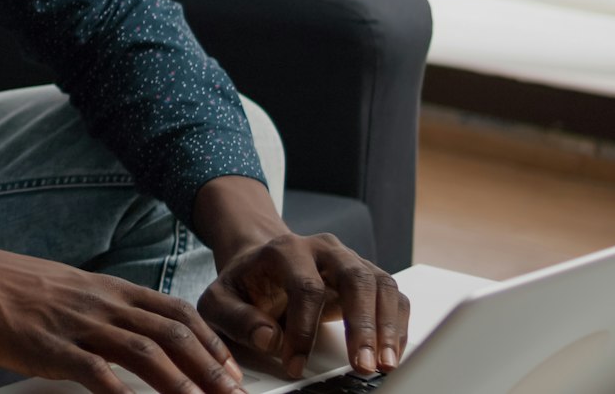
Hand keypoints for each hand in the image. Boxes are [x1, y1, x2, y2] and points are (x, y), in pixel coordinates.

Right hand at [0, 228, 248, 393]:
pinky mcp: (48, 346)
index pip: (173, 310)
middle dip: (209, 368)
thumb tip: (127, 330)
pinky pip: (95, 372)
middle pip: (170, 332)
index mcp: (105, 288)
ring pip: (144, 352)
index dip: (209, 341)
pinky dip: (122, 393)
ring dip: (180, 384)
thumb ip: (98, 306)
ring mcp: (75, 324)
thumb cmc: (6, 284)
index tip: (229, 369)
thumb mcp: (63, 287)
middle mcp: (99, 302)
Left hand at [198, 231, 410, 380]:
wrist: (259, 263)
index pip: (305, 286)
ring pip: (381, 285)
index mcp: (285, 249)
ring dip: (387, 327)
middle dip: (362, 325)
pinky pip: (392, 297)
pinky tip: (391, 353)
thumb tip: (270, 339)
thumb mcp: (219, 300)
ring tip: (385, 364)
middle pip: (355, 278)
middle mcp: (323, 249)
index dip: (304, 329)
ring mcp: (349, 260)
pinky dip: (396, 325)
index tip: (296, 364)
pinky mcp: (367, 277)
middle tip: (364, 365)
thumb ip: (236, 318)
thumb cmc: (242, 284)